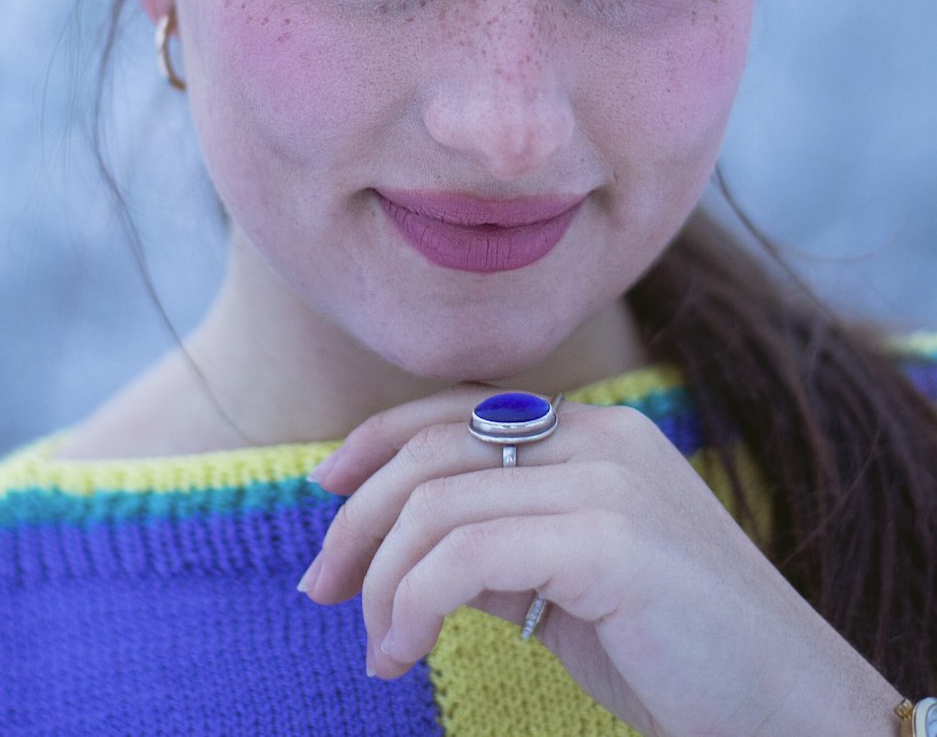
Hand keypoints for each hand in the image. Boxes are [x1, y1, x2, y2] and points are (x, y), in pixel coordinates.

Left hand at [300, 387, 900, 736]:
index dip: (379, 442)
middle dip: (358, 518)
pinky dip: (414, 603)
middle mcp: (601, 437)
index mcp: (598, 433)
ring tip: (378, 649)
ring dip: (382, 581)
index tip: (326, 490)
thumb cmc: (684, 656)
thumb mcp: (578, 587)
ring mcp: (608, 481)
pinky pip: (467, 554)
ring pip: (437, 503)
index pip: (460, 409)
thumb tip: (414, 555)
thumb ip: (507, 549)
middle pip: (433, 450)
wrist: (795, 708)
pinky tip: (403, 654)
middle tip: (321, 591)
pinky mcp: (609, 539)